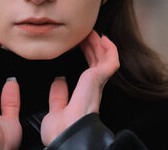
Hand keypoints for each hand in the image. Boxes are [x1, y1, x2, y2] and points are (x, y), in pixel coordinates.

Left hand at [40, 31, 119, 145]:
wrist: (65, 135)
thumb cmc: (60, 131)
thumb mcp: (55, 110)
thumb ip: (57, 96)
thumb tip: (58, 81)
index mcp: (84, 97)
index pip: (88, 72)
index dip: (86, 57)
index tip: (79, 46)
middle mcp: (93, 90)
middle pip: (96, 62)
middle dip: (91, 46)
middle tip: (84, 34)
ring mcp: (98, 84)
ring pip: (104, 59)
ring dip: (98, 44)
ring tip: (91, 32)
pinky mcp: (99, 79)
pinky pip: (112, 61)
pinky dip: (110, 49)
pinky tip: (103, 38)